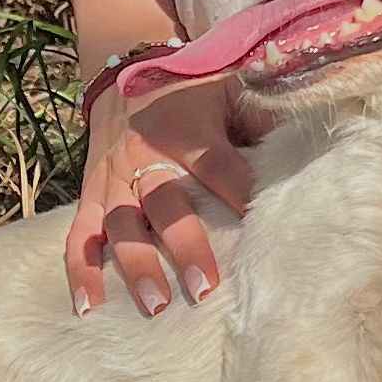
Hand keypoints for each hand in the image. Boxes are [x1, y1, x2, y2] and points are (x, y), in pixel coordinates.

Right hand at [65, 77, 255, 317]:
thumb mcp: (227, 90)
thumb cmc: (190, 91)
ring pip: (121, 225)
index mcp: (183, 129)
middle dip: (184, 245)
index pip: (216, 165)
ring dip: (137, 265)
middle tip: (205, 287)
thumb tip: (301, 149)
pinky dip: (81, 270)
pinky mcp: (91, 194)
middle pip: (165, 204)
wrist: (124, 75)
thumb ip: (260, 118)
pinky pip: (80, 234)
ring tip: (156, 305)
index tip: (263, 228)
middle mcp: (144, 156)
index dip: (240, 193)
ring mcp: (113, 179)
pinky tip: (89, 306)